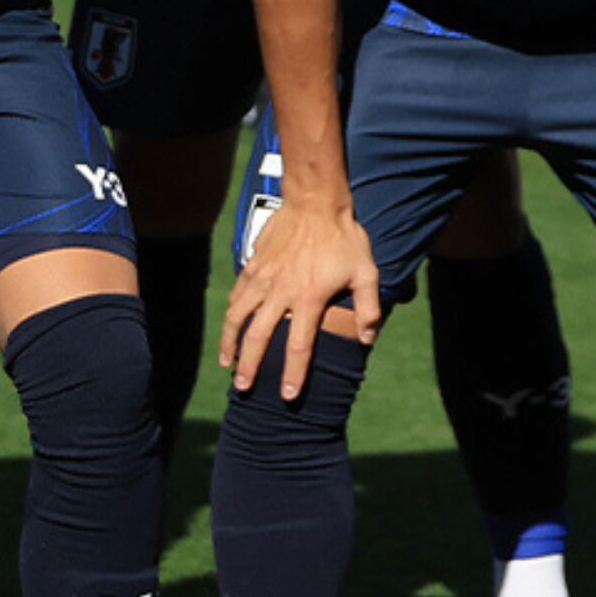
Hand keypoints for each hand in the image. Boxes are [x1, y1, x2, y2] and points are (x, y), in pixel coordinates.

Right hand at [221, 196, 378, 398]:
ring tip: (227, 365)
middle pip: (258, 337)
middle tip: (244, 388)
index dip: (293, 373)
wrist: (314, 201)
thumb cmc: (344, 238)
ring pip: (238, 317)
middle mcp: (280, 292)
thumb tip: (367, 339)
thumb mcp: (366, 272)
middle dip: (249, 366)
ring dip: (230, 343)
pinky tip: (230, 327)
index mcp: (308, 298)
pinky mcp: (253, 265)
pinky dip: (232, 314)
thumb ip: (367, 308)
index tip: (286, 395)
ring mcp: (262, 278)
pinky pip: (237, 294)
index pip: (298, 346)